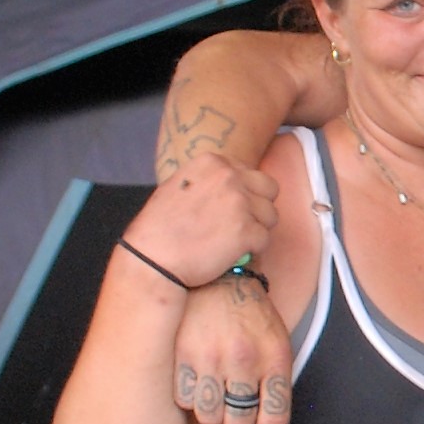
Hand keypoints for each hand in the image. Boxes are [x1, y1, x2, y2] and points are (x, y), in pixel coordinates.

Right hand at [137, 149, 274, 276]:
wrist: (152, 260)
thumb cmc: (159, 229)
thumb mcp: (178, 187)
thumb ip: (207, 180)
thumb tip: (231, 182)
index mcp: (213, 163)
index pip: (251, 173)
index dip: (246, 194)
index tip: (231, 211)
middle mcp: (229, 177)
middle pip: (269, 189)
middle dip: (260, 208)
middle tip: (242, 225)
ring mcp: (239, 203)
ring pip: (271, 215)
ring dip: (257, 230)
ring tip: (234, 242)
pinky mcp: (246, 231)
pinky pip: (265, 239)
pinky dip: (252, 250)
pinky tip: (232, 255)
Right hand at [170, 275, 294, 423]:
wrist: (213, 275)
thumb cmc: (247, 314)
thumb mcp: (274, 341)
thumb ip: (274, 383)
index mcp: (275, 357)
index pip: (275, 418)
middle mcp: (245, 359)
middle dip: (235, 422)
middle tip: (230, 401)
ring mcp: (211, 357)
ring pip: (209, 417)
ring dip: (210, 411)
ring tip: (211, 386)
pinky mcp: (182, 355)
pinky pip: (184, 399)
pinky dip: (188, 396)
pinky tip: (193, 374)